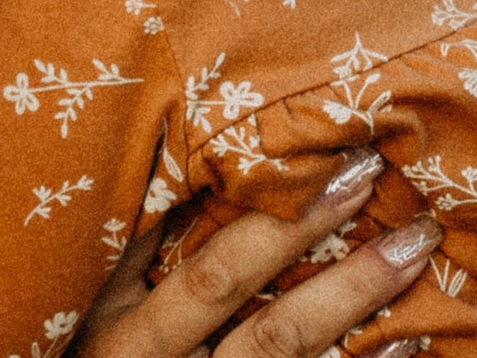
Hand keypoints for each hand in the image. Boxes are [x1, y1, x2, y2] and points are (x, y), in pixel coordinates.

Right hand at [74, 149, 432, 357]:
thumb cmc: (93, 354)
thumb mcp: (91, 306)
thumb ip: (128, 250)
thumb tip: (174, 173)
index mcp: (135, 336)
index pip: (212, 276)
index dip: (268, 225)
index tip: (315, 164)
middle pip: (266, 315)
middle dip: (319, 245)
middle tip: (370, 180)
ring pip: (294, 351)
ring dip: (358, 297)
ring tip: (411, 249)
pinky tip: (408, 337)